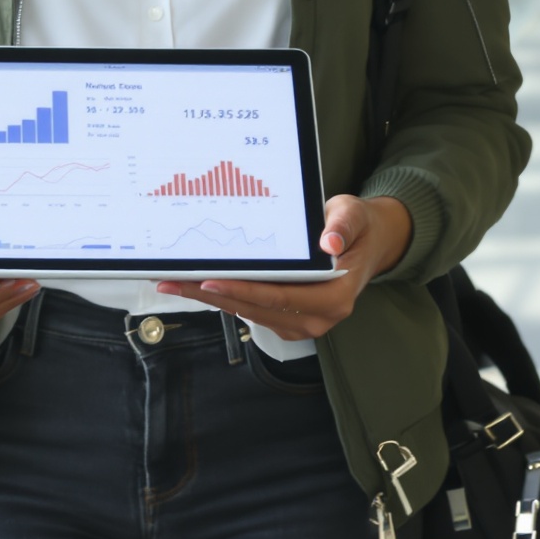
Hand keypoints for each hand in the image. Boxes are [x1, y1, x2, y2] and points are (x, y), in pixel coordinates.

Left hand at [153, 193, 412, 342]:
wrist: (366, 244)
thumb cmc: (356, 228)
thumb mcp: (353, 215)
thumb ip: (342, 226)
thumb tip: (329, 242)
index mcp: (335, 297)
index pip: (280, 296)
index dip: (243, 290)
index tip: (209, 281)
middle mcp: (318, 318)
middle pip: (256, 308)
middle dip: (212, 295)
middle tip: (173, 282)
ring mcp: (302, 324)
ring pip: (248, 313)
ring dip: (210, 300)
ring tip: (175, 284)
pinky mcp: (287, 321)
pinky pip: (251, 311)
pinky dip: (224, 299)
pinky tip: (197, 286)